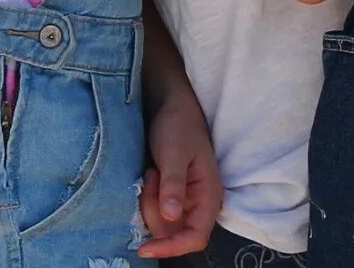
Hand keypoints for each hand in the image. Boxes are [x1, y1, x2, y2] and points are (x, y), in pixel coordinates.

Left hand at [137, 79, 221, 257]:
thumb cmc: (178, 126)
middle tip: (151, 178)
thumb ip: (173, 185)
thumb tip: (171, 216)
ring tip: (152, 172)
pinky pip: (156, 213)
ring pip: (161, 224)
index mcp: (209, 196)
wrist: (171, 106)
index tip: (145, 247)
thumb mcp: (174, 153)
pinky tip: (151, 175)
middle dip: (155, 212)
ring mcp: (185, 202)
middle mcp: (199, 205)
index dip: (172, 247)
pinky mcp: (172, 198)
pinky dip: (147, 199)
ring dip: (149, 203)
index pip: (195, 237)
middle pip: (174, 233)